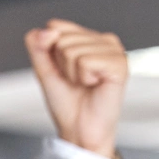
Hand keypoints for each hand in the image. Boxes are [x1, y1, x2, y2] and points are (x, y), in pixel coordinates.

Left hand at [25, 20, 128, 158]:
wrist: (79, 132)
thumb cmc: (68, 105)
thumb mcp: (45, 71)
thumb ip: (38, 46)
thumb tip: (47, 30)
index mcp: (89, 38)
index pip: (56, 26)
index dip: (51, 54)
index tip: (64, 73)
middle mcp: (104, 40)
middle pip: (63, 38)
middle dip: (62, 65)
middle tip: (76, 83)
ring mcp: (114, 50)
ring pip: (72, 50)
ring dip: (72, 74)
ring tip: (86, 85)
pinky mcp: (120, 63)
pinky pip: (85, 61)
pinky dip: (84, 78)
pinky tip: (95, 86)